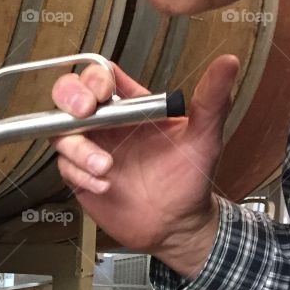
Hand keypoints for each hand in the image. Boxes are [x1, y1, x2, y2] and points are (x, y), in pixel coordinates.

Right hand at [50, 55, 239, 268]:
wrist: (176, 226)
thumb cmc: (189, 180)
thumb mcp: (204, 137)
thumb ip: (212, 100)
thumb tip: (228, 64)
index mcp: (133, 108)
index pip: (102, 76)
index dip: (95, 77)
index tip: (103, 91)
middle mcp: (108, 125)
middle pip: (69, 96)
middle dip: (69, 99)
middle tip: (84, 114)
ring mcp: (91, 150)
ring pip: (61, 132)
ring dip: (78, 148)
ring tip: (105, 166)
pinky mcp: (81, 176)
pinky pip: (64, 166)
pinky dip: (80, 174)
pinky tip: (104, 184)